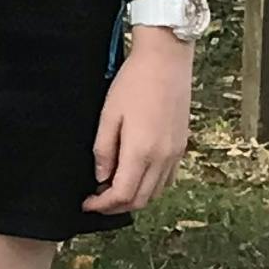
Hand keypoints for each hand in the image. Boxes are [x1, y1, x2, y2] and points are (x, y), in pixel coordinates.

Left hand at [83, 33, 191, 213]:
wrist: (165, 61)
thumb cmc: (133, 83)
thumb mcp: (108, 115)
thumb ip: (104, 150)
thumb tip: (101, 177)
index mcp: (141, 151)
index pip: (122, 195)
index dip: (102, 206)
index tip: (87, 204)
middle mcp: (162, 158)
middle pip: (141, 200)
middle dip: (116, 207)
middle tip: (96, 201)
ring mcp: (176, 153)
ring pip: (156, 192)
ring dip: (134, 198)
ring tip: (112, 190)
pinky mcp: (182, 146)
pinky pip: (167, 179)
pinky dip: (150, 187)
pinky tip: (135, 176)